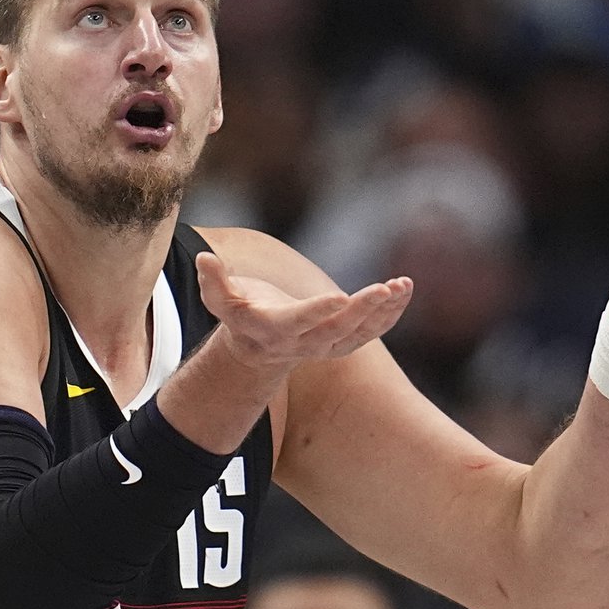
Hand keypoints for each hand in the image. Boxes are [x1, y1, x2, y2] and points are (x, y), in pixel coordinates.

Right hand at [196, 251, 411, 371]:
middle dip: (361, 310)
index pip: (296, 323)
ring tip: (401, 285)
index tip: (339, 297)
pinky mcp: (342, 343)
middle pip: (335, 331)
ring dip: (383, 311)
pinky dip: (390, 314)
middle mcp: (301, 344)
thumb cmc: (239, 312)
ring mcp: (325, 347)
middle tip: (384, 289)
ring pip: (359, 334)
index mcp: (273, 330)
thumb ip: (213, 281)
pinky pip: (370, 332)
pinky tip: (403, 290)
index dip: (317, 311)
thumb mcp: (219, 299)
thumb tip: (205, 260)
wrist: (258, 348)